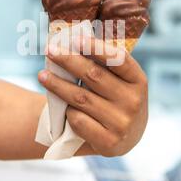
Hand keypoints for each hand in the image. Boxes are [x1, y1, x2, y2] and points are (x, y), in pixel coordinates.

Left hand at [38, 36, 147, 156]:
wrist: (126, 137)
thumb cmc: (116, 99)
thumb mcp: (121, 82)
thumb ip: (104, 65)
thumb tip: (70, 42)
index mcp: (138, 80)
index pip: (118, 59)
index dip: (96, 48)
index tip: (75, 38)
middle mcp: (133, 101)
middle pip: (94, 75)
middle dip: (69, 60)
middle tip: (50, 50)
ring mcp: (122, 123)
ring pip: (81, 98)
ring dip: (58, 84)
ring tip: (42, 75)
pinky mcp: (109, 141)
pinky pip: (78, 120)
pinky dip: (67, 111)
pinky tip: (61, 107)